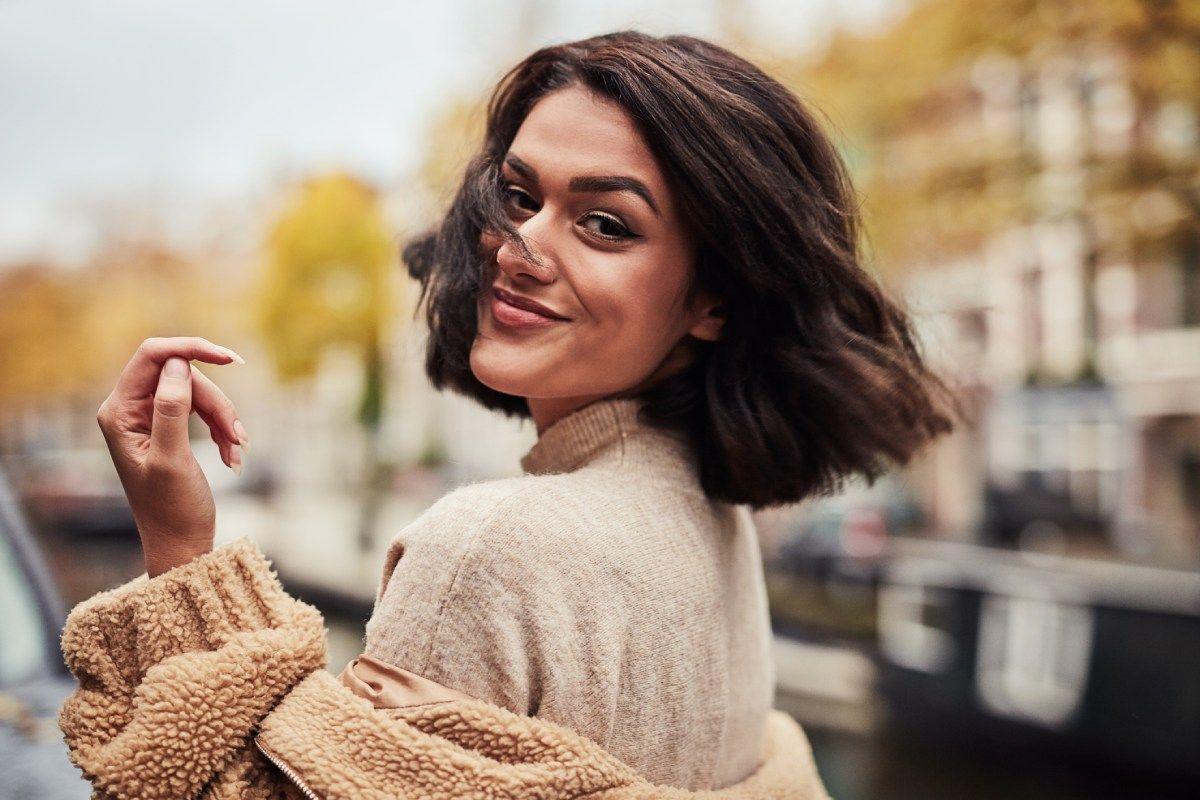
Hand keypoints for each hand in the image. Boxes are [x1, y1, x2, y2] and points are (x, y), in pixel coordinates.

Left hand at [96, 337, 249, 576]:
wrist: (180, 544)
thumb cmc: (172, 509)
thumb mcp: (172, 459)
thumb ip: (171, 409)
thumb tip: (177, 364)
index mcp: (119, 412)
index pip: (152, 356)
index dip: (191, 350)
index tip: (230, 358)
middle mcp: (129, 410)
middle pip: (183, 377)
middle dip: (216, 403)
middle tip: (238, 435)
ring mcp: (149, 418)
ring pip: (199, 394)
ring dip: (224, 420)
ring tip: (237, 451)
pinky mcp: (169, 428)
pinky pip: (204, 412)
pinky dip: (223, 430)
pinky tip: (233, 456)